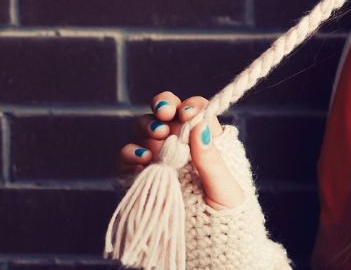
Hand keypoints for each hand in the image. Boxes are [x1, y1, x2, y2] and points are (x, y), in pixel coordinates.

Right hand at [116, 91, 246, 209]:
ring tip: (157, 137)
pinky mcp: (137, 176)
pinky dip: (129, 153)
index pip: (196, 112)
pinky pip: (127, 158)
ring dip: (147, 127)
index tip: (188, 115)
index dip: (191, 107)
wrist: (206, 245)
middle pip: (166, 112)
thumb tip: (199, 126)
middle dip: (163, 105)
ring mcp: (157, 159)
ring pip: (144, 129)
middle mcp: (179, 144)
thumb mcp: (224, 189)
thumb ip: (212, 160)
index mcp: (205, 141)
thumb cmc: (224, 216)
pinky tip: (142, 159)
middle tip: (165, 113)